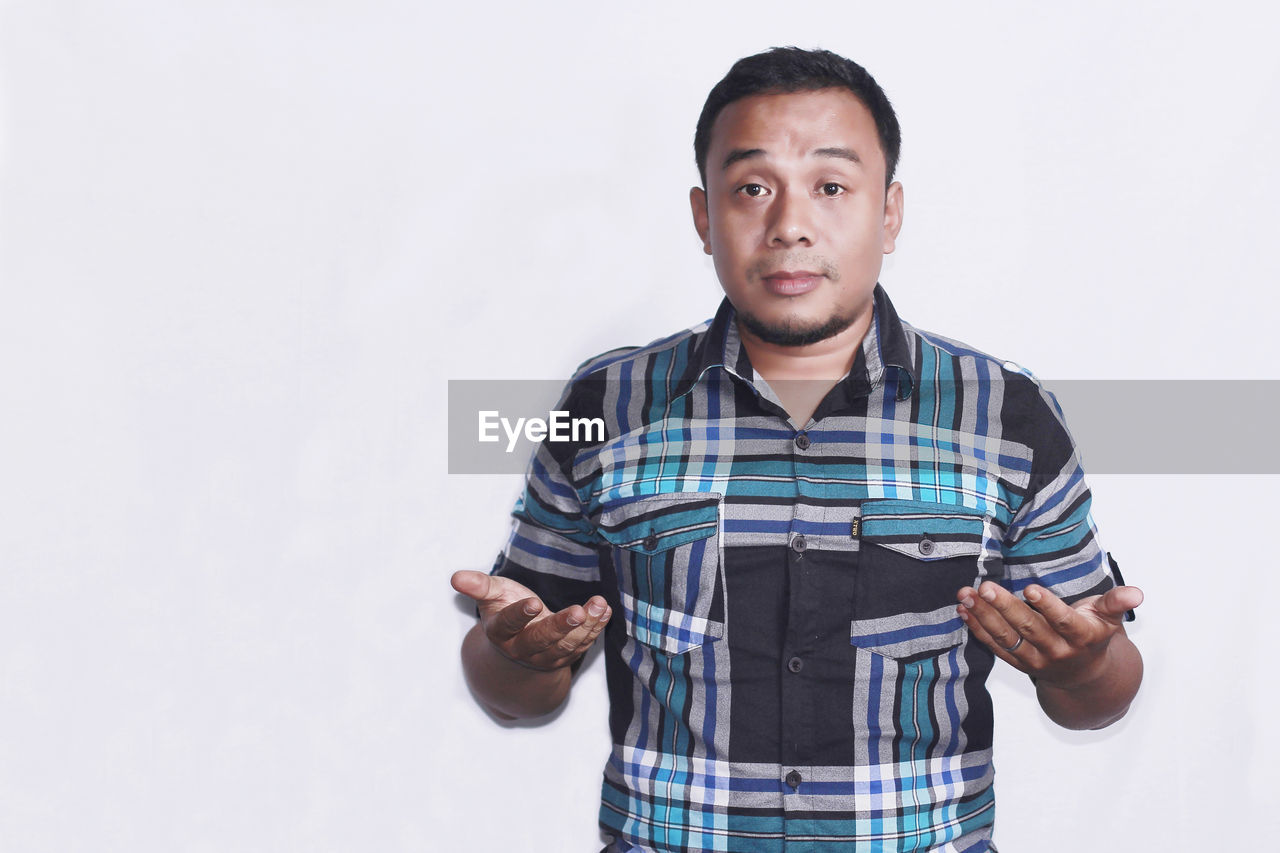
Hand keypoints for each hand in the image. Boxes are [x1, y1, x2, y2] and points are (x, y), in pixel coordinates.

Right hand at [451, 570, 611, 671]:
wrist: (517, 644)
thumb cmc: (503, 610)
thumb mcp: (492, 595)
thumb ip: (478, 586)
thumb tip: (455, 577)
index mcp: (501, 634)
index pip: (509, 626)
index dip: (520, 616)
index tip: (534, 603)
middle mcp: (523, 650)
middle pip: (542, 641)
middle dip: (560, 626)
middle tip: (579, 612)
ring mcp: (546, 657)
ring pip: (567, 646)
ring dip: (586, 627)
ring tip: (598, 605)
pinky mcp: (566, 657)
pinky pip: (583, 645)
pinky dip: (596, 629)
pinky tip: (604, 611)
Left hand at [957, 581, 1143, 689]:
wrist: (1085, 678)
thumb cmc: (1094, 636)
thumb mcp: (1108, 618)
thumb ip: (1117, 603)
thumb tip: (1138, 593)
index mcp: (1082, 637)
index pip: (1063, 622)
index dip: (1047, 606)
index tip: (1030, 588)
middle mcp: (1057, 651)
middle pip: (1028, 628)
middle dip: (1005, 607)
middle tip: (985, 587)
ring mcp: (1035, 660)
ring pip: (1006, 638)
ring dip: (983, 616)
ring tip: (966, 594)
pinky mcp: (1018, 663)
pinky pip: (995, 647)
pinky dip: (977, 629)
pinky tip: (964, 610)